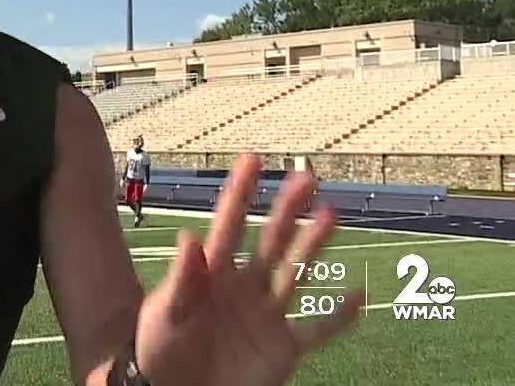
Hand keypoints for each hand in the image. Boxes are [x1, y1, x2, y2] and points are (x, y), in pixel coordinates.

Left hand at [133, 154, 361, 385]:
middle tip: (306, 177)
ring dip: (313, 246)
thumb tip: (190, 239)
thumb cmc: (157, 352)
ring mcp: (264, 316)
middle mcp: (242, 288)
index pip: (228, 224)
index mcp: (210, 274)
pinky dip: (338, 317)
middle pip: (269, 240)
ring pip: (296, 273)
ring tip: (331, 215)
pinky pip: (317, 330)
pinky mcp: (282, 348)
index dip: (240, 192)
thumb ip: (182, 279)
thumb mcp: (166, 313)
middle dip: (286, 209)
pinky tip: (356, 297)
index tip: (253, 160)